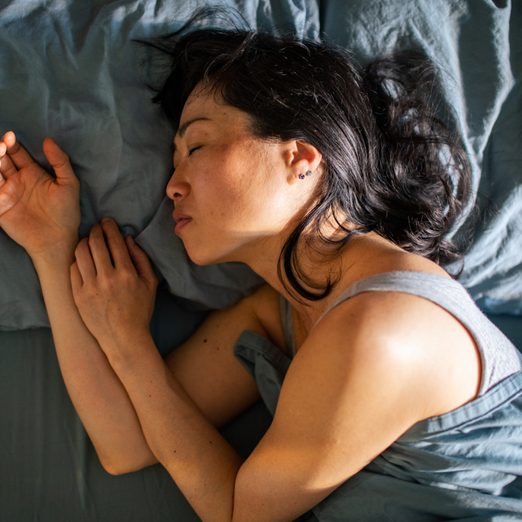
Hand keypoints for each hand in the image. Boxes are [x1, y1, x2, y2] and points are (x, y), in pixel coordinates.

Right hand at [0, 131, 79, 257]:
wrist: (57, 239)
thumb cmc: (66, 212)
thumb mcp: (69, 184)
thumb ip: (60, 162)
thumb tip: (48, 140)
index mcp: (32, 172)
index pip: (16, 152)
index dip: (11, 142)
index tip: (10, 137)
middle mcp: (16, 179)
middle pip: (1, 158)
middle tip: (2, 146)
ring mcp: (6, 192)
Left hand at [70, 218, 157, 355]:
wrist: (123, 337)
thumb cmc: (140, 310)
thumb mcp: (150, 283)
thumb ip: (141, 259)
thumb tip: (128, 238)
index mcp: (127, 273)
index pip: (115, 241)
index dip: (110, 227)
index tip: (108, 222)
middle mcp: (107, 278)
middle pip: (95, 243)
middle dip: (95, 230)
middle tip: (96, 227)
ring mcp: (90, 287)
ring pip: (81, 253)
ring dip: (84, 242)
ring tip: (87, 241)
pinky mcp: (78, 296)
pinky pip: (73, 269)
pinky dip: (77, 259)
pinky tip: (82, 259)